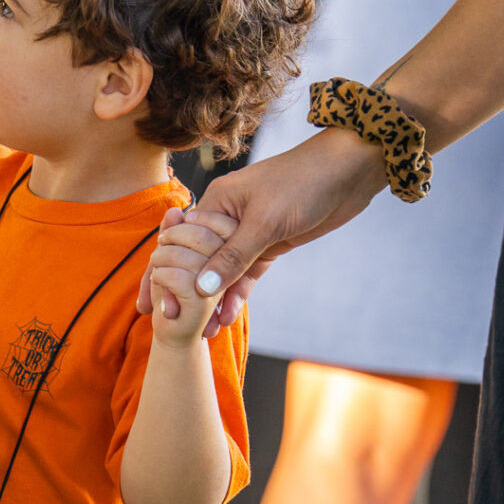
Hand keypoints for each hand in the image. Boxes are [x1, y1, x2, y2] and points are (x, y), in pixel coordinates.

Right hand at [135, 128, 389, 335]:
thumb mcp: (264, 222)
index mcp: (216, 204)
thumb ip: (232, 257)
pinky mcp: (271, 244)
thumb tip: (200, 287)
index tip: (153, 306)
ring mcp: (249, 233)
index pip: (179, 245)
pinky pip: (247, 274)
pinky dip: (238, 295)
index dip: (163, 275)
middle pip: (197, 262)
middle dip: (185, 294)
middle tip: (173, 325)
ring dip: (213, 301)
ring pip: (223, 273)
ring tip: (205, 332)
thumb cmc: (303, 182)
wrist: (349, 170)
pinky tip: (228, 317)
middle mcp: (226, 219)